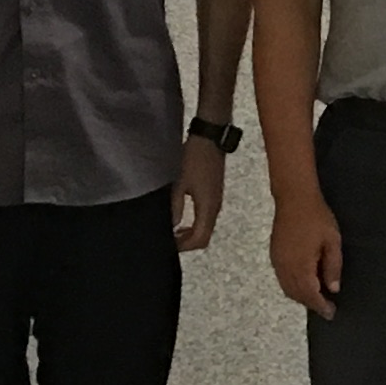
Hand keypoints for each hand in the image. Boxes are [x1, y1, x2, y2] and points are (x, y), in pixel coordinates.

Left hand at [173, 136, 227, 251]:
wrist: (210, 137)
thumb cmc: (194, 158)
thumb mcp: (179, 183)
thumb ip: (175, 206)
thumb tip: (171, 225)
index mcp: (208, 207)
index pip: (200, 239)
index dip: (184, 247)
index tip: (168, 245)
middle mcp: (215, 207)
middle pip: (205, 236)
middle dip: (187, 243)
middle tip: (168, 240)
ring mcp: (216, 201)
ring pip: (206, 227)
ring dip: (190, 233)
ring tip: (172, 231)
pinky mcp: (214, 194)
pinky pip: (206, 217)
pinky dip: (194, 224)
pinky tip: (182, 219)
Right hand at [271, 187, 344, 318]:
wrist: (294, 198)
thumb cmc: (317, 217)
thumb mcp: (332, 241)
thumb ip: (333, 266)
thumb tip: (333, 289)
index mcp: (301, 265)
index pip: (310, 294)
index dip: (320, 306)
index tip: (331, 313)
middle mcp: (285, 267)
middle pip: (296, 294)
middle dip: (310, 303)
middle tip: (325, 308)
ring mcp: (277, 262)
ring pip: (287, 288)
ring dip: (300, 297)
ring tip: (316, 298)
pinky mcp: (274, 255)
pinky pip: (282, 279)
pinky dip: (292, 287)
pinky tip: (303, 283)